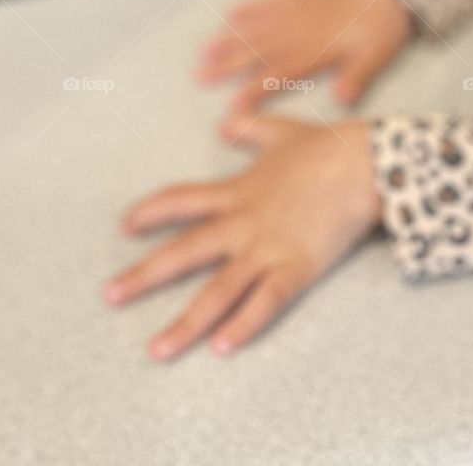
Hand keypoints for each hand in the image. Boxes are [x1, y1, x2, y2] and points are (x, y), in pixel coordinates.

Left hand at [103, 115, 381, 359]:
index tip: (124, 225)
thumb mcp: (282, 131)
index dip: (151, 212)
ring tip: (157, 350)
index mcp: (237, 191)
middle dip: (143, 275)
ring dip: (186, 324)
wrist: (363, 162)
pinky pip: (265, 304)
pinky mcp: (296, 268)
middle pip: (184, 252)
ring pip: (217, 292)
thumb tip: (228, 123)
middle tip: (109, 296)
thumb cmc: (327, 146)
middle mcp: (242, 223)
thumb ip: (251, 128)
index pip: (181, 200)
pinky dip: (243, 327)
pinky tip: (221, 349)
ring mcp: (267, 248)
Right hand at [197, 0, 414, 111]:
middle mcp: (299, 30)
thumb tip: (344, 100)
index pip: (278, 75)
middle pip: (257, 51)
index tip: (232, 108)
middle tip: (200, 76)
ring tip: (205, 50)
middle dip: (227, 65)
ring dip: (230, 38)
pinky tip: (231, 14)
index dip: (254, 91)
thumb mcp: (377, 57)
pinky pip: (268, 2)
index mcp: (316, 50)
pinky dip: (249, 8)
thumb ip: (358, 77)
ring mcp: (296, 12)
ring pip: (256, 27)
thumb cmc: (382, 28)